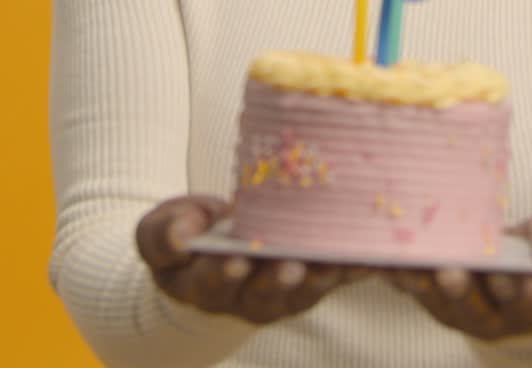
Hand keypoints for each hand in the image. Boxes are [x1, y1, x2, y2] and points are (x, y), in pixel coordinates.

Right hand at [136, 195, 363, 324]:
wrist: (213, 251)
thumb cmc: (183, 237)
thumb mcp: (158, 234)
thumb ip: (164, 236)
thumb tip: (181, 235)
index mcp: (204, 287)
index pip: (213, 284)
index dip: (223, 274)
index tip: (233, 262)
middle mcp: (247, 299)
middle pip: (265, 294)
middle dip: (277, 280)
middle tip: (289, 266)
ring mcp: (285, 292)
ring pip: (305, 289)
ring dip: (320, 275)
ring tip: (332, 260)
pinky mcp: (314, 276)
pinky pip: (338, 275)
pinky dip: (355, 265)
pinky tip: (371, 252)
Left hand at [385, 214, 531, 339]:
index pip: (526, 304)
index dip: (512, 288)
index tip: (503, 272)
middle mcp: (495, 317)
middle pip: (473, 306)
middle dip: (460, 288)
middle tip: (450, 271)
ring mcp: (459, 307)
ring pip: (436, 297)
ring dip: (421, 277)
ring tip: (409, 259)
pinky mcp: (432, 291)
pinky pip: (411, 281)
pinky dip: (397, 265)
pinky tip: (383, 250)